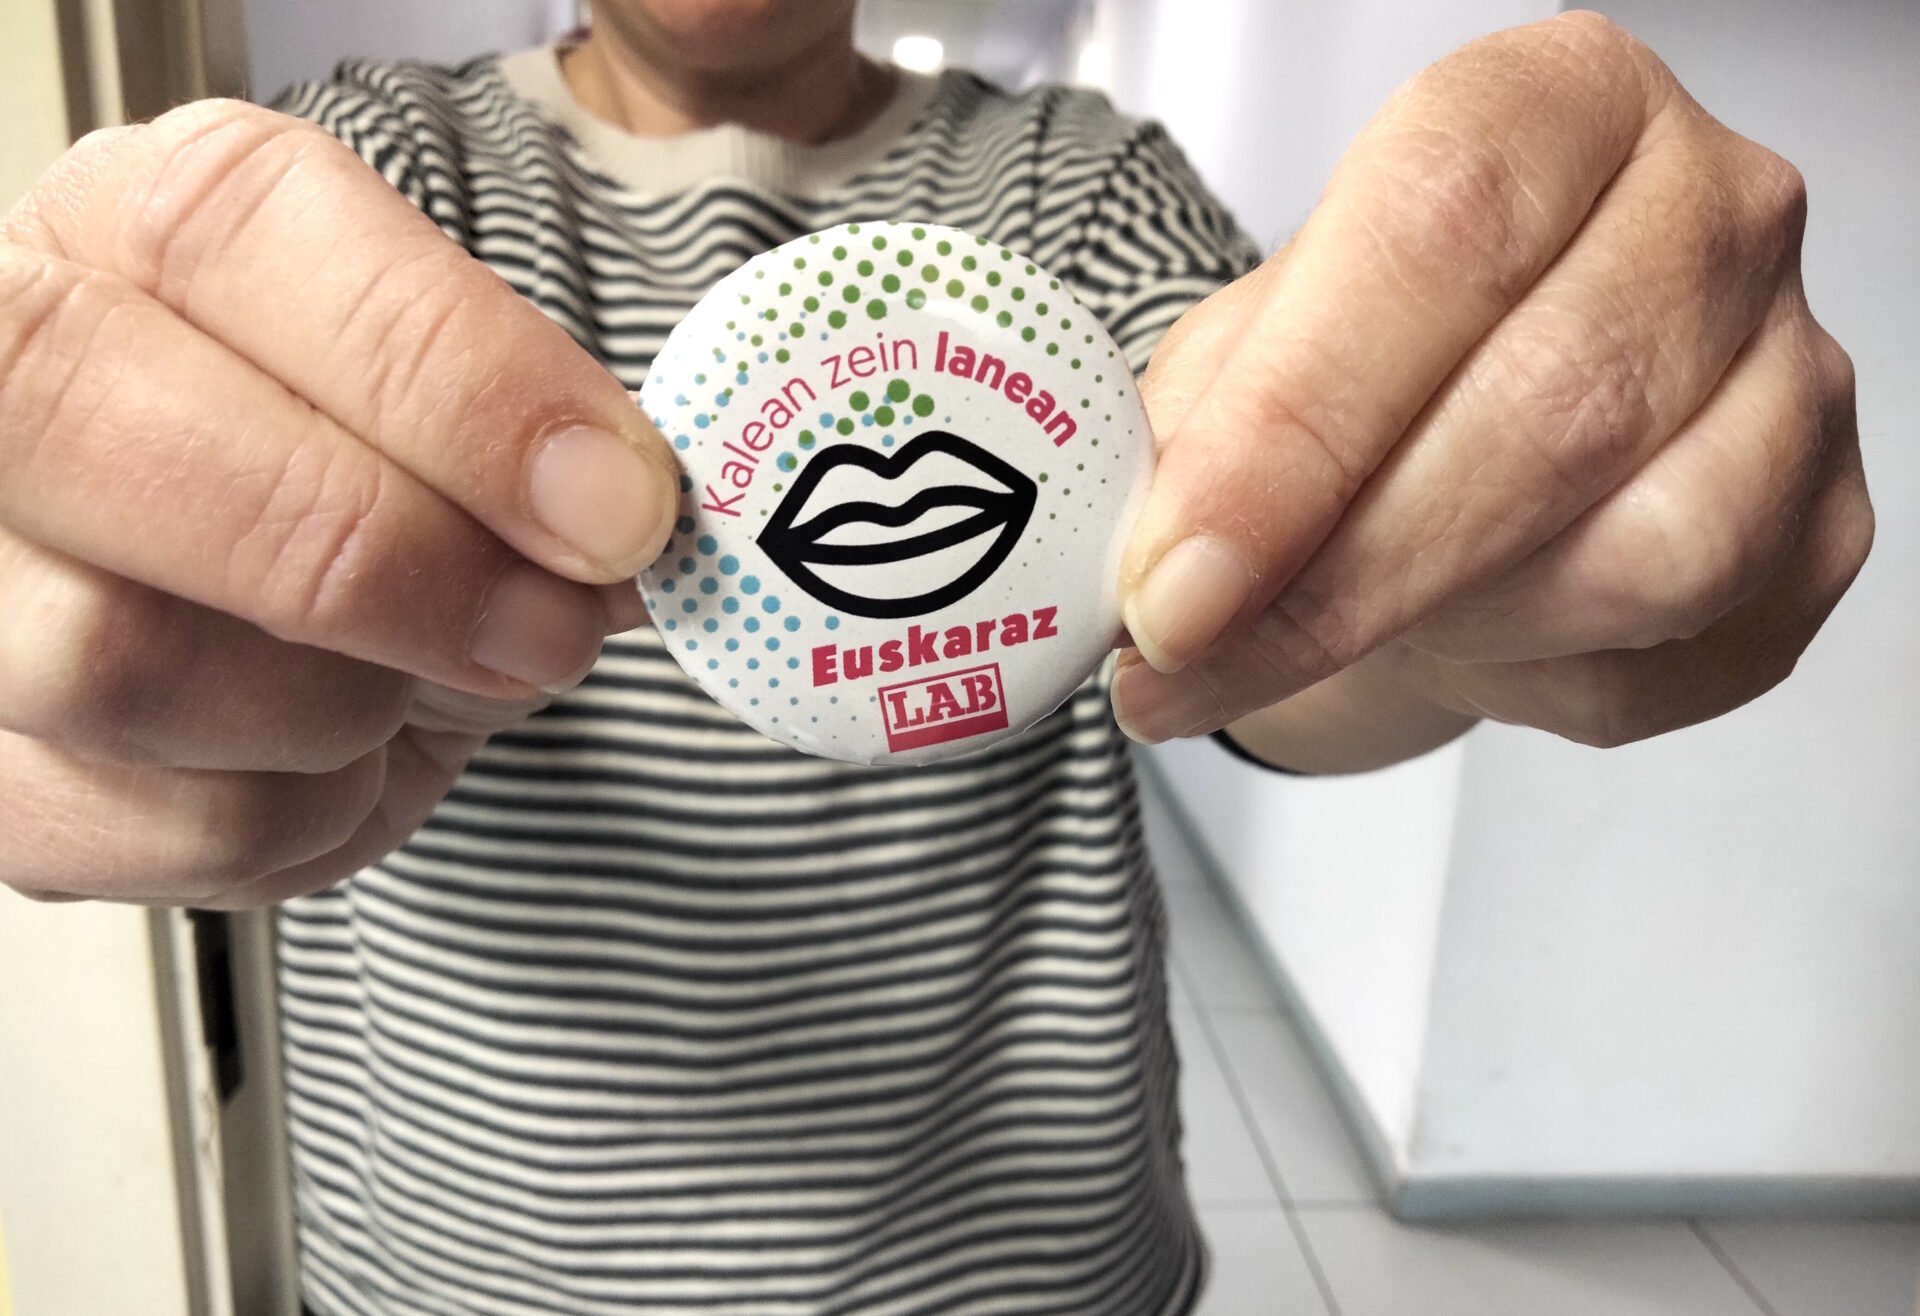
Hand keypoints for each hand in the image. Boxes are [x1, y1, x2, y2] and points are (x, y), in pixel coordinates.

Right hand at [0, 100, 674, 905]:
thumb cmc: (381, 477)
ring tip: (433, 683)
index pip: (233, 231)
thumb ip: (529, 428)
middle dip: (387, 556)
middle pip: (111, 431)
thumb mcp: (463, 411)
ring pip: (121, 655)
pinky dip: (311, 815)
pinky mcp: (0, 780)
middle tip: (548, 625)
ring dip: (352, 703)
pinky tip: (344, 758)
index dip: (450, 375)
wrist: (300, 618)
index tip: (619, 498)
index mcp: (126, 228)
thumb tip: (624, 518)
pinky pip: (162, 824)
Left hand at [1110, 12, 1871, 762]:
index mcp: (1558, 108)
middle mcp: (1710, 213)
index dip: (1295, 430)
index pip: (1444, 232)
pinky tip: (1469, 633)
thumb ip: (1206, 444)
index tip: (1177, 582)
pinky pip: (1678, 655)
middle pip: (1556, 406)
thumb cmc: (1366, 376)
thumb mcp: (1245, 359)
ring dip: (1455, 623)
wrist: (1468, 440)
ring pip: (1648, 553)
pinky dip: (1534, 677)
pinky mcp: (1823, 530)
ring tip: (1354, 621)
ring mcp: (1794, 374)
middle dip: (1341, 577)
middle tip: (1193, 660)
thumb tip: (1165, 574)